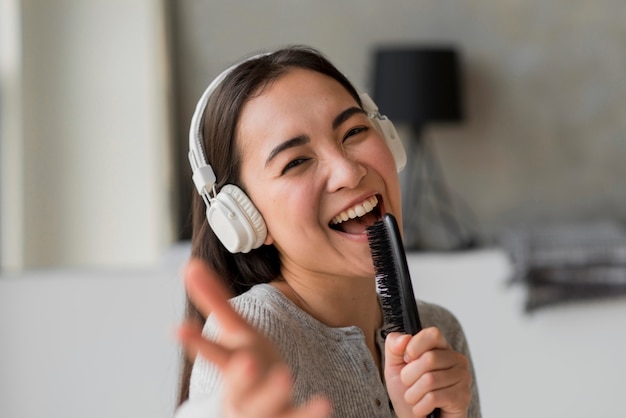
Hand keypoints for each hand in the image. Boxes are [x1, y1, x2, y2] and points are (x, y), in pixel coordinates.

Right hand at [177, 258, 330, 417]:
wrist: (257, 413)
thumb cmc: (246, 366)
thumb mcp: (234, 332)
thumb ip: (214, 300)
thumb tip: (190, 264)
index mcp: (230, 365)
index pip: (213, 354)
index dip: (197, 342)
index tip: (179, 328)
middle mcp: (242, 392)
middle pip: (238, 386)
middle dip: (240, 375)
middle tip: (248, 361)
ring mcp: (264, 409)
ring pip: (266, 404)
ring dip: (273, 391)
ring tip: (285, 377)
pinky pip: (298, 417)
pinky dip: (309, 412)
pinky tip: (324, 403)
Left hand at [384, 328, 471, 417]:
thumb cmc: (408, 392)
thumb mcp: (394, 367)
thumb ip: (394, 347)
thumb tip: (404, 338)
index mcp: (441, 348)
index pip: (433, 334)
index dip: (414, 346)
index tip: (406, 359)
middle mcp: (456, 360)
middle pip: (429, 359)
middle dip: (408, 376)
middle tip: (408, 385)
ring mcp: (462, 378)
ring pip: (429, 380)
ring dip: (413, 394)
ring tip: (415, 398)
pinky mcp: (462, 397)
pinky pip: (433, 397)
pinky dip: (420, 406)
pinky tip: (422, 408)